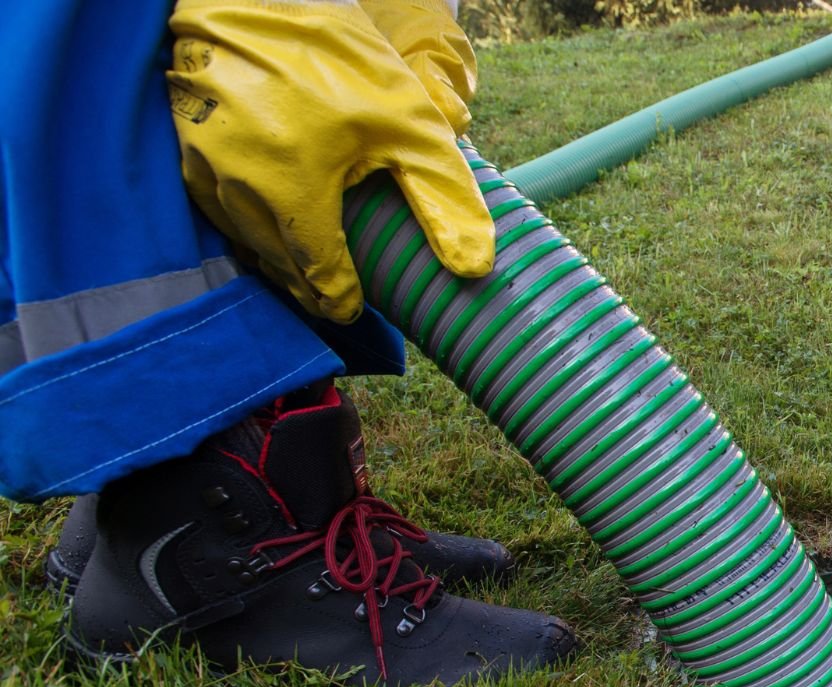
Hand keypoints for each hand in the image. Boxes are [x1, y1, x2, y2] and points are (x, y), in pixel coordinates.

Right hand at [167, 0, 494, 322]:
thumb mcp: (411, 126)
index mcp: (292, 188)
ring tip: (308, 269)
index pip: (318, 276)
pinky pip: (217, 208)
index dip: (341, 299)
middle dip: (309, 285)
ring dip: (277, 259)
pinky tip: (272, 224)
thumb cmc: (339, 57)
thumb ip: (444, 200)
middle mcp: (237, 186)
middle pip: (278, 265)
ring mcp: (202, 167)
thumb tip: (474, 268)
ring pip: (244, 239)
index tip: (355, 309)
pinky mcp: (183, 148)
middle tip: (335, 299)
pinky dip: (247, 225)